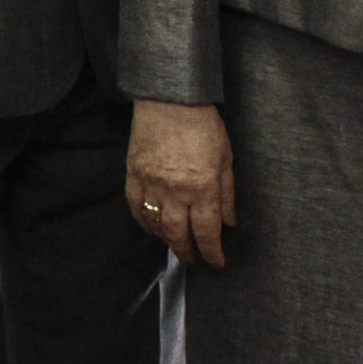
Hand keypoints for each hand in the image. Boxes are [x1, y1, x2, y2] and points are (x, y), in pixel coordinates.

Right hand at [126, 99, 234, 266]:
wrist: (169, 100)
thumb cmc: (204, 126)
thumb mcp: (226, 159)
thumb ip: (227, 193)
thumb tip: (230, 222)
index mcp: (203, 188)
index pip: (208, 232)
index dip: (213, 252)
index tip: (217, 263)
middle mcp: (176, 191)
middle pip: (179, 234)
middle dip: (187, 252)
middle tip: (192, 261)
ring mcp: (151, 183)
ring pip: (156, 224)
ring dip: (165, 240)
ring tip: (173, 245)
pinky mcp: (133, 173)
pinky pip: (135, 206)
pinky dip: (142, 221)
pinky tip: (151, 226)